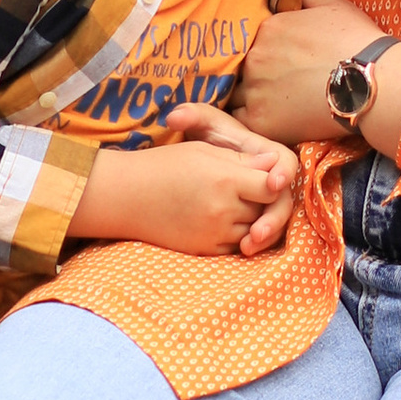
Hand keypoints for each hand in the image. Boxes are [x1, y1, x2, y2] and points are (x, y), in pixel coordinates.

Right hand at [70, 103, 299, 255]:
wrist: (126, 196)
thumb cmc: (164, 165)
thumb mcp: (204, 151)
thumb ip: (242, 160)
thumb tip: (274, 166)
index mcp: (226, 179)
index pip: (271, 187)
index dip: (272, 180)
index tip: (265, 176)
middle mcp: (223, 209)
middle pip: (264, 209)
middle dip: (260, 198)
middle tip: (244, 186)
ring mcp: (214, 232)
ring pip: (252, 228)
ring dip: (249, 217)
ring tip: (229, 201)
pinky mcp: (204, 249)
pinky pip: (235, 245)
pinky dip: (236, 234)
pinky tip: (220, 218)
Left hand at [231, 0, 376, 146]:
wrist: (371, 83)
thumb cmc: (356, 42)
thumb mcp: (333, 4)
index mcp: (268, 28)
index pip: (253, 42)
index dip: (266, 53)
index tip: (283, 63)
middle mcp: (255, 57)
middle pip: (243, 68)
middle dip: (257, 75)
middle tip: (281, 86)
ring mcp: (255, 90)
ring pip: (237, 95)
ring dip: (249, 99)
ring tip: (274, 105)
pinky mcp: (260, 121)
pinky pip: (239, 122)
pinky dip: (248, 122)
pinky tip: (268, 120)